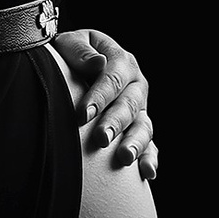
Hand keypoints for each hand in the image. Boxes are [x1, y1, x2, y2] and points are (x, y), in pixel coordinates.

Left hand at [50, 28, 158, 180]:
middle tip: (101, 139)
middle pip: (129, 105)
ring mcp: (140, 108)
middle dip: (115, 123)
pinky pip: (150, 145)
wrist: (73, 67)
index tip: (83, 114)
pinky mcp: (138, 128)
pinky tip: (148, 172)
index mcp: (120, 60)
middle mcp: (135, 85)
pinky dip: (150, 158)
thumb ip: (80, 51)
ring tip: (124, 157)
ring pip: (143, 126)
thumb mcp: (69, 44)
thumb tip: (97, 63)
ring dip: (135, 143)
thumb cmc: (68, 56)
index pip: (113, 78)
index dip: (99, 96)